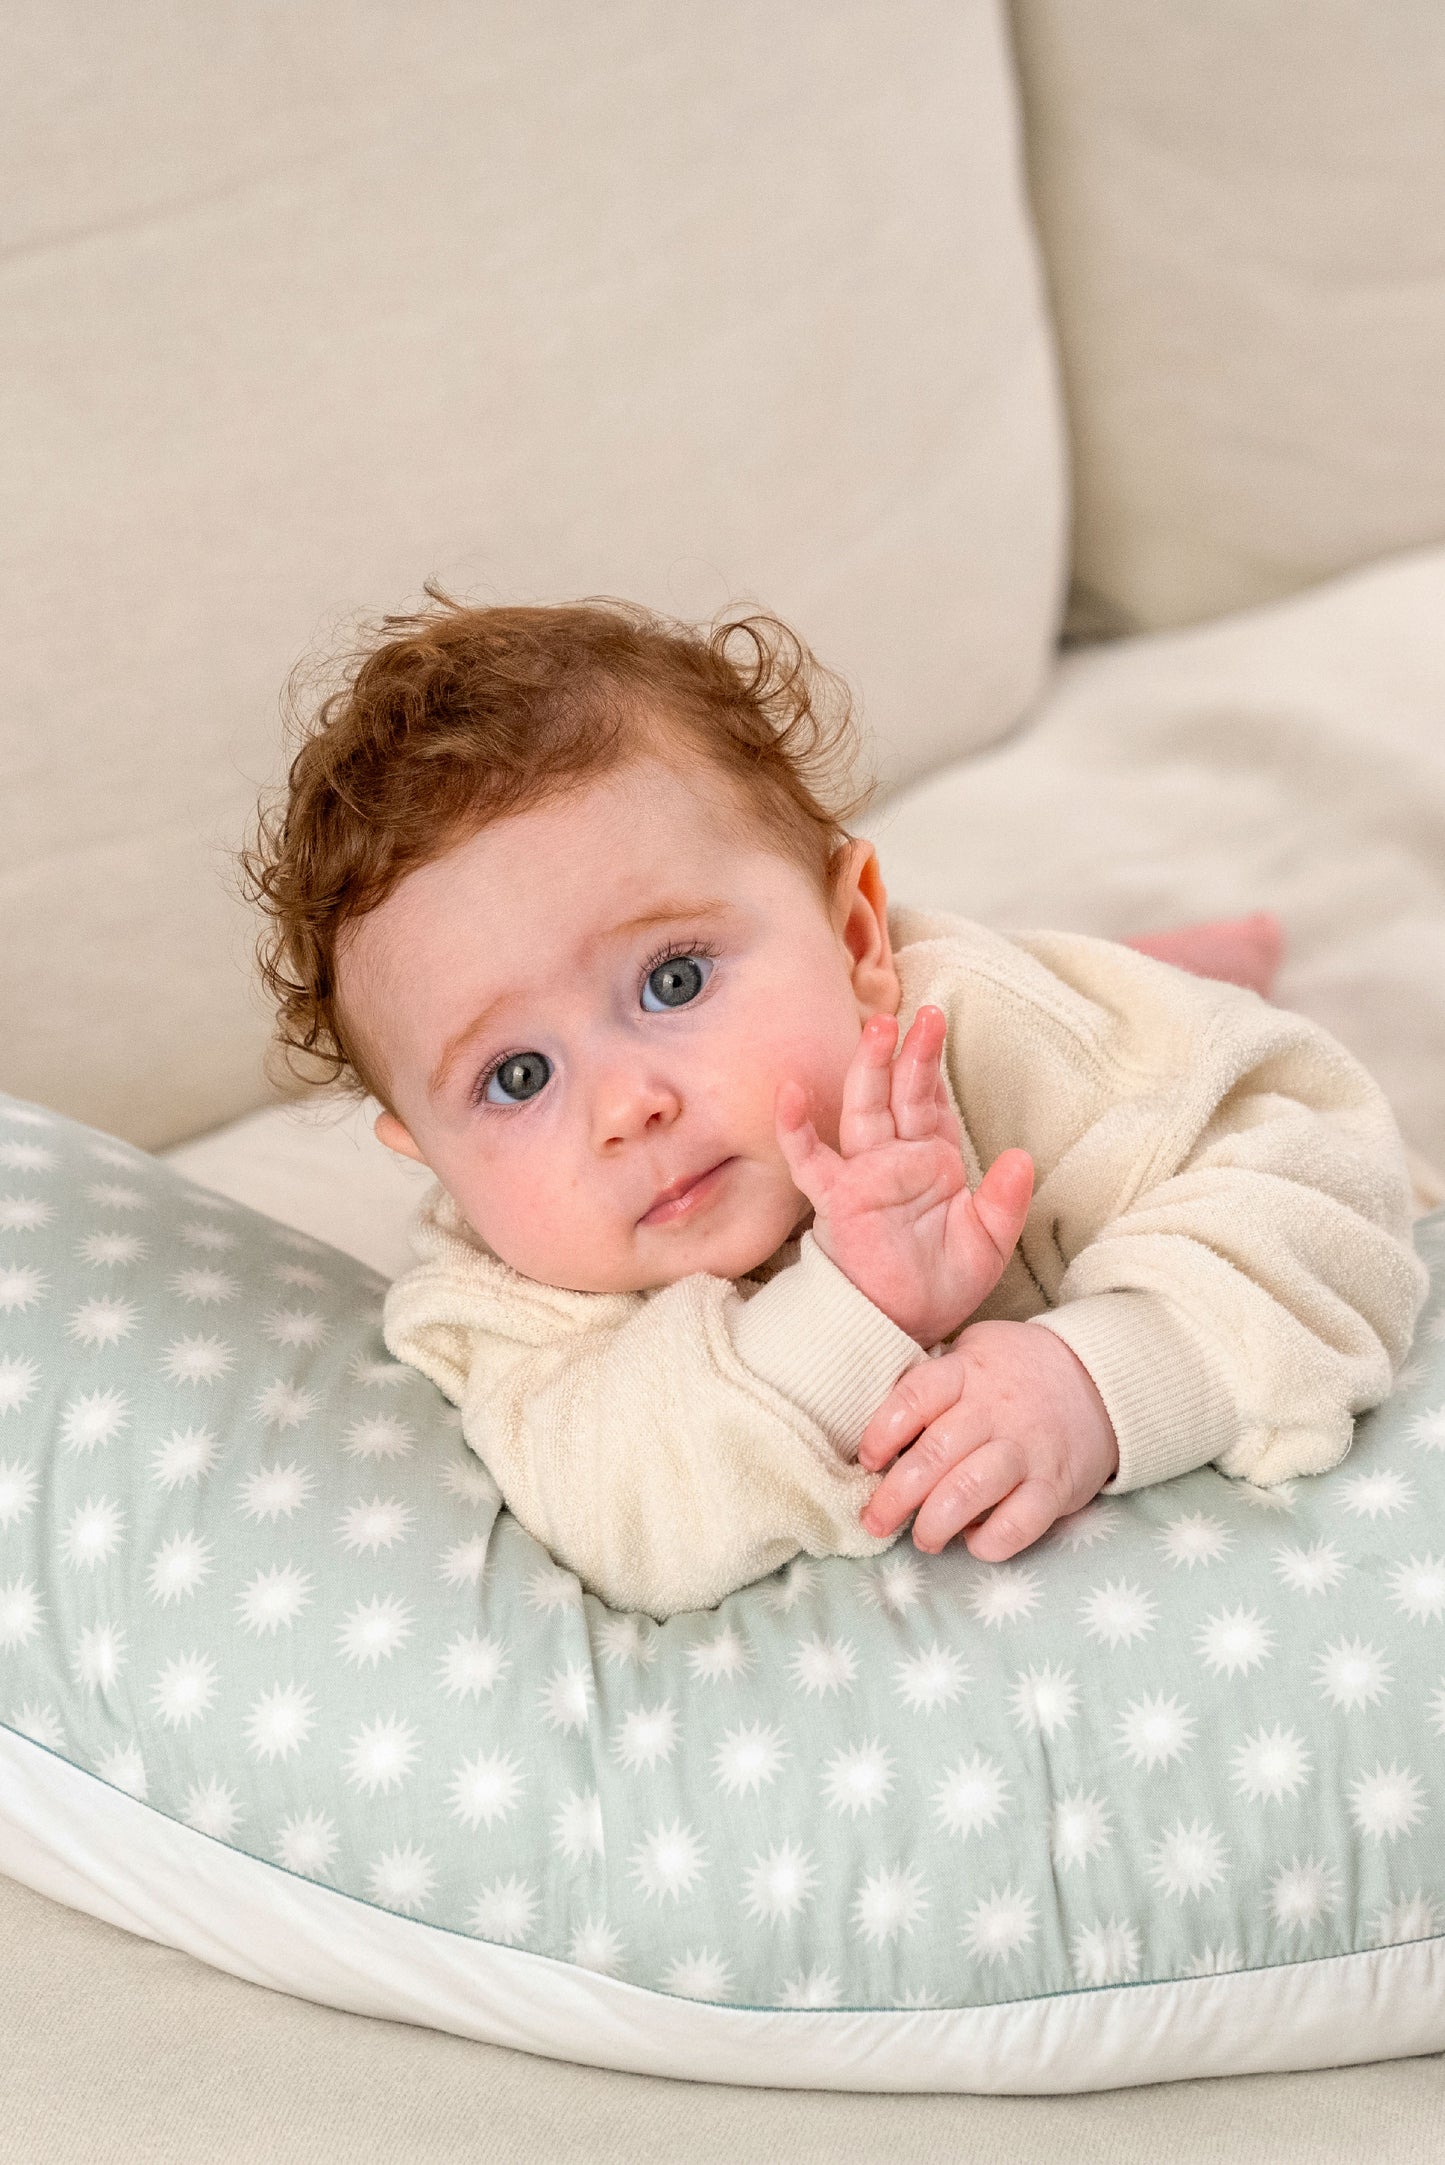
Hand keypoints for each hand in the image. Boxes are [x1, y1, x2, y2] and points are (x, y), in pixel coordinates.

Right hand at [774, 1005, 1034, 1347]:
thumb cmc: (942, 1284)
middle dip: (911, 1054)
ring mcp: (865, 1174)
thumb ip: (1005, 1201)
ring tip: (878, 1028)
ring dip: (869, 1070)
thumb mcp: (988, 1243)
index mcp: (935, 1161)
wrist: (902, 1325)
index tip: (937, 1024)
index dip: (934, 1066)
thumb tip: (1021, 1157)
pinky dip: (798, 1129)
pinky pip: (812, 1160)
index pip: (934, 1103)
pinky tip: (791, 1094)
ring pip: (865, 1111)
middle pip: (901, 1094)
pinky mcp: (839, 1198)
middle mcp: (897, 1159)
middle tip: (924, 1015)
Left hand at [856, 1319, 1118, 1560]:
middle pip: (935, 1453)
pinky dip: (989, 1542)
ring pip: (971, 1489)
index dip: (882, 1434)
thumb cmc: (1015, 1371)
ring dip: (936, 1523)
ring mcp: (1027, 1449)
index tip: (868, 1462)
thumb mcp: (972, 1352)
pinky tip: (973, 1542)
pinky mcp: (1056, 1485)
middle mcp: (995, 1410)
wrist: (1099, 1379)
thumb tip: (877, 1431)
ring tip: (923, 1538)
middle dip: (895, 1496)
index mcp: (967, 1371)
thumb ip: (931, 1382)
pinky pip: (1019, 1523)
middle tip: (875, 1521)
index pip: (914, 1398)